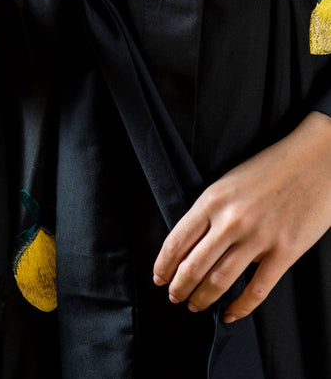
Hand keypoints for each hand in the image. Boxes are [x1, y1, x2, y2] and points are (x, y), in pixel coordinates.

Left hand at [153, 111, 330, 322]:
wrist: (315, 159)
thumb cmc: (269, 168)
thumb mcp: (228, 182)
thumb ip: (210, 211)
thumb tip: (191, 245)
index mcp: (212, 200)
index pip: (177, 241)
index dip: (163, 265)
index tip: (158, 277)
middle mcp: (230, 220)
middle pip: (193, 266)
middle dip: (179, 287)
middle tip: (174, 297)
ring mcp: (258, 237)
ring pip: (220, 281)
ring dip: (202, 299)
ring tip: (195, 306)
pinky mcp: (285, 251)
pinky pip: (256, 290)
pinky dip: (240, 308)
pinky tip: (229, 315)